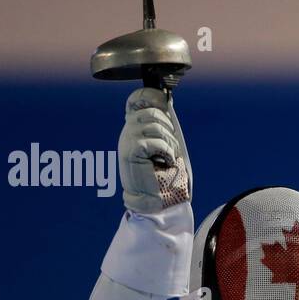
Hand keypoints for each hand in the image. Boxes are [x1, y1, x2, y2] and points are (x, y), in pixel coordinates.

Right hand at [118, 87, 191, 212]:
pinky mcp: (130, 152)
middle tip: (171, 148)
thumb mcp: (164, 145)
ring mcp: (127, 141)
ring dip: (169, 142)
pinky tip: (165, 162)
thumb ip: (162, 126)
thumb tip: (166, 100)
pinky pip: (154, 141)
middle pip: (150, 112)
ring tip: (169, 157)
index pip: (136, 100)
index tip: (165, 113)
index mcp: (134, 129)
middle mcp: (127, 133)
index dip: (153, 100)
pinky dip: (166, 151)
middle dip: (168, 128)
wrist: (155, 199)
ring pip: (153, 125)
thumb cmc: (162, 176)